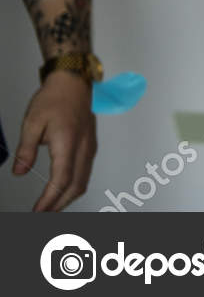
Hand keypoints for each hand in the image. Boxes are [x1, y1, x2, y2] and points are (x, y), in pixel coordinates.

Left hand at [13, 71, 96, 210]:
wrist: (74, 82)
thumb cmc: (54, 98)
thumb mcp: (32, 122)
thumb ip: (26, 149)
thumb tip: (20, 172)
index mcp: (69, 143)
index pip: (61, 180)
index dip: (49, 199)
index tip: (37, 211)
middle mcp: (83, 147)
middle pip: (76, 185)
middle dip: (60, 204)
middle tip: (43, 215)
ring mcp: (89, 146)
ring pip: (83, 180)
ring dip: (68, 197)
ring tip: (51, 207)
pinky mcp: (90, 144)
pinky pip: (86, 171)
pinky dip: (74, 185)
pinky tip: (63, 188)